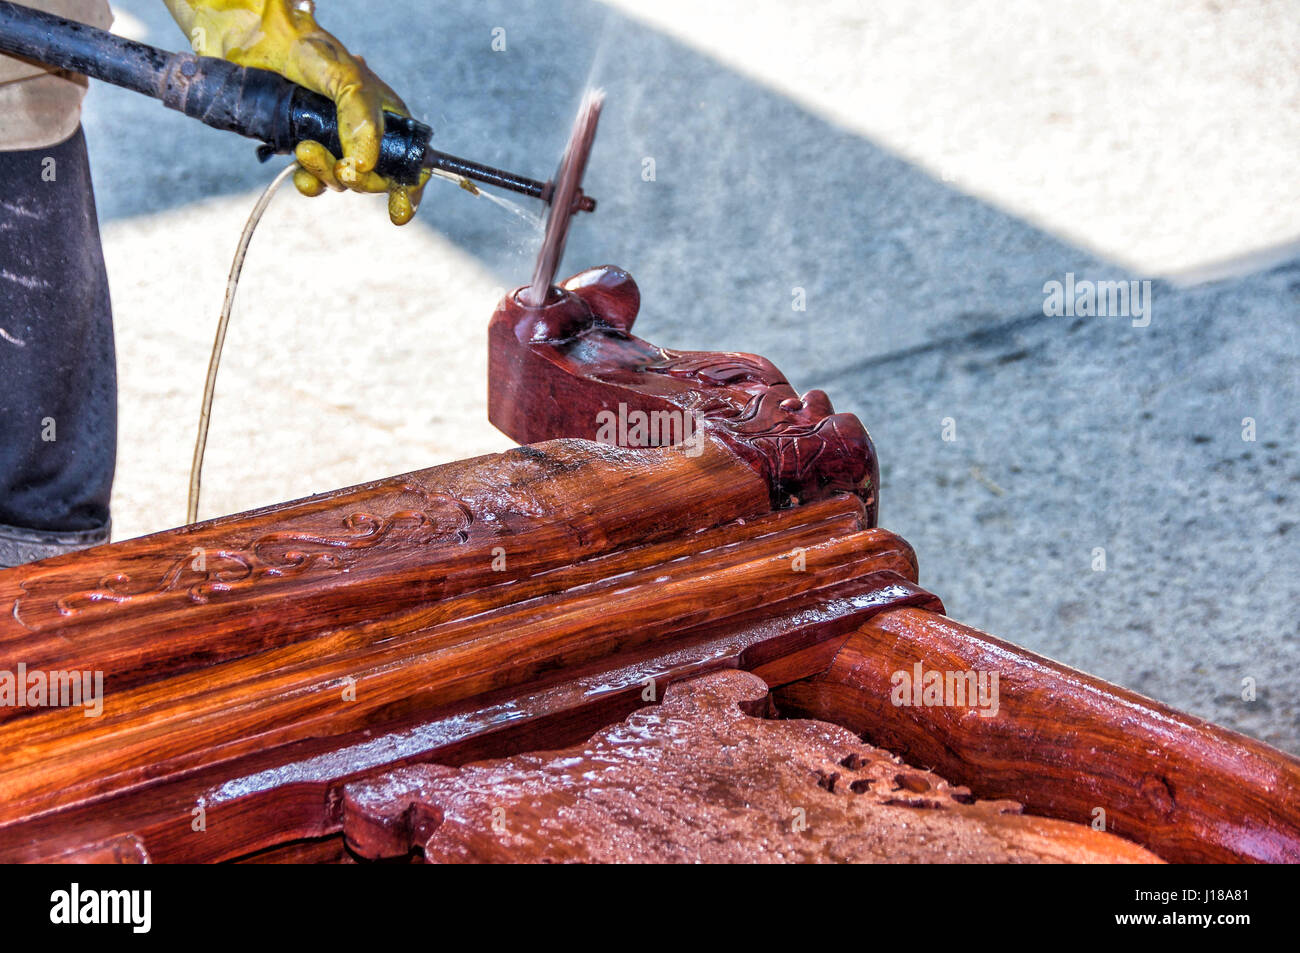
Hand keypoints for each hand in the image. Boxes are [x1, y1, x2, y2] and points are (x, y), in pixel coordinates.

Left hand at [163, 0, 426, 223]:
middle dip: (360, 180)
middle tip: (343, 172)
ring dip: (326, 173)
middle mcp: (365, 135)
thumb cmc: (312, 51)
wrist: (260, 43)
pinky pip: (314, 180)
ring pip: (343, 181)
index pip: (408, 160)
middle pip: (375, 177)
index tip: (398, 211)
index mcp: (387, 117)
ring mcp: (335, 143)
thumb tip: (363, 168)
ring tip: (305, 150)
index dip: (408, 187)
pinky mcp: (306, 149)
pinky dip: (309, 182)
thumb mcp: (349, 82)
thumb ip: (362, 124)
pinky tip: (300, 174)